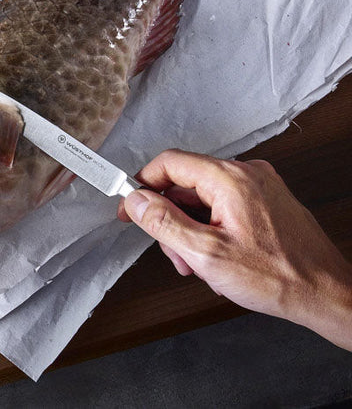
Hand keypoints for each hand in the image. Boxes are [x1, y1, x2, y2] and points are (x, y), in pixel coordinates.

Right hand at [117, 149, 351, 349]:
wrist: (327, 294)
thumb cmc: (278, 277)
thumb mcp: (206, 254)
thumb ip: (164, 223)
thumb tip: (136, 201)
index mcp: (230, 179)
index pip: (169, 163)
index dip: (142, 185)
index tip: (129, 207)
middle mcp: (248, 175)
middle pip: (186, 185)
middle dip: (172, 221)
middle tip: (173, 254)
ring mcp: (260, 188)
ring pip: (205, 200)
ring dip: (192, 232)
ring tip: (200, 266)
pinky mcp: (268, 203)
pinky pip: (225, 208)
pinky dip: (212, 231)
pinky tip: (218, 261)